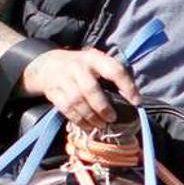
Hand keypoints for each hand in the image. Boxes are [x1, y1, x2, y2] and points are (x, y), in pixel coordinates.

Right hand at [23, 48, 140, 129]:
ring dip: (91, 117)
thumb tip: (132, 98)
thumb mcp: (96, 62)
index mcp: (94, 58)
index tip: (137, 101)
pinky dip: (79, 120)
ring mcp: (63, 80)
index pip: (114, 70)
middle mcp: (78, 68)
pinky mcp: (54, 93)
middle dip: (103, 107)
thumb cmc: (81, 66)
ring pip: (77, 101)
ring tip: (101, 125)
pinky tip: (88, 126)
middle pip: (91, 89)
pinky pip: (66, 109)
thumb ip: (112, 76)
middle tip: (113, 118)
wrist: (46, 65)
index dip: (127, 86)